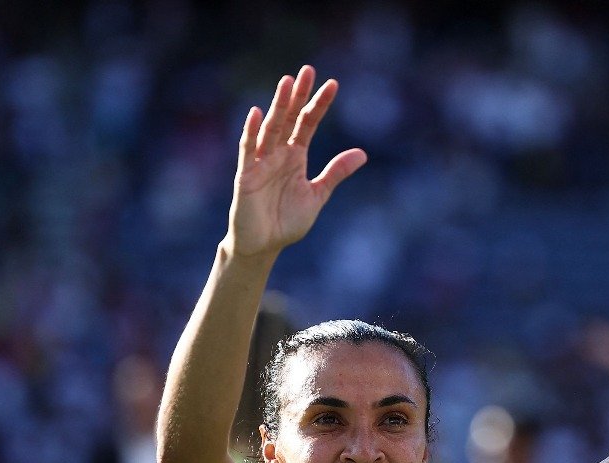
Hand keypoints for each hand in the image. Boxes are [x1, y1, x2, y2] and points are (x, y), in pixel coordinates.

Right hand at [226, 65, 366, 258]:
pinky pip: (248, 150)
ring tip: (287, 83)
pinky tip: (257, 113)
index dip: (319, 105)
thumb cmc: (287, 221)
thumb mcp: (317, 195)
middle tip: (307, 70)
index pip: (308, 124)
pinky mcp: (245, 175)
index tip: (333, 84)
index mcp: (295, 157)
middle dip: (298, 95)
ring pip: (271, 128)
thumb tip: (363, 153)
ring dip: (279, 106)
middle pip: (289, 118)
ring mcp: (261, 162)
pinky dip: (252, 132)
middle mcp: (278, 154)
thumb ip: (335, 173)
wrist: (264, 245)